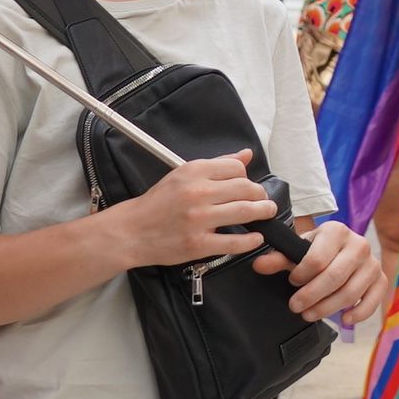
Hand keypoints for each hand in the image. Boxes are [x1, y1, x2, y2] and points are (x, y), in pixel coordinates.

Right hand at [106, 152, 283, 272]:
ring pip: (245, 211)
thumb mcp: (183, 174)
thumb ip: (217, 164)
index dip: (247, 177)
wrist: (131, 231)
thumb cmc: (158, 203)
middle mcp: (197, 193)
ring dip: (263, 212)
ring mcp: (199, 219)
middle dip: (260, 195)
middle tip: (263, 201)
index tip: (248, 185)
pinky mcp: (198, 244)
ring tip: (267, 213)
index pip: (236, 168)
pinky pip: (234, 241)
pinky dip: (251, 240)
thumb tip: (246, 155)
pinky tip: (256, 238)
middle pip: (246, 188)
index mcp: (193, 172)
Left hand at [272, 217, 388, 325]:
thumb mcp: (298, 251)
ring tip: (310, 314)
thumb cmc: (318, 251)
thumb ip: (278, 258)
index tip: (292, 282)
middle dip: (311, 296)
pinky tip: (344, 319)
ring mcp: (372, 263)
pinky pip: (373, 301)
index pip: (316, 260)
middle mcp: (359, 244)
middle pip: (334, 277)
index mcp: (336, 231)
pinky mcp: (380, 279)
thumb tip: (258, 265)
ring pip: (350, 292)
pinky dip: (358, 313)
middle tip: (295, 306)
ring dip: (327, 309)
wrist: (341, 249)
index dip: (300, 276)